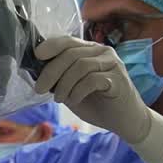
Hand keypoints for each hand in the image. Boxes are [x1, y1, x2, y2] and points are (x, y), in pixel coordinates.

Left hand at [33, 36, 162, 162]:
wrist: (125, 121)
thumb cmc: (97, 103)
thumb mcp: (72, 88)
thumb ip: (59, 77)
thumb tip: (37, 71)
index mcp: (90, 50)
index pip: (68, 41)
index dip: (51, 46)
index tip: (37, 56)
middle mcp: (103, 52)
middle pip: (71, 54)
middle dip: (51, 71)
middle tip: (40, 89)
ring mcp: (113, 64)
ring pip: (80, 65)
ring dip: (64, 84)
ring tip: (60, 99)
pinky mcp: (119, 79)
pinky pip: (92, 79)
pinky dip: (78, 91)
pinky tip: (75, 100)